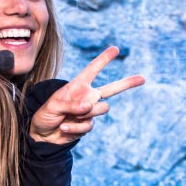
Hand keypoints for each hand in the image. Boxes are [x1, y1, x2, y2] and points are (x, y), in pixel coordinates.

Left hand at [30, 46, 144, 144]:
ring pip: (101, 108)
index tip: (115, 49)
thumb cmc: (45, 115)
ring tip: (69, 116)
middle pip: (111, 89)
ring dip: (85, 113)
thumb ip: (71, 104)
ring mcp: (89, 111)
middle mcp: (87, 96)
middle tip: (143, 78)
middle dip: (127, 83)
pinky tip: (64, 127)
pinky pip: (89, 125)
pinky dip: (75, 128)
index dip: (104, 59)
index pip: (93, 70)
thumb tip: (89, 105)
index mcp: (78, 85)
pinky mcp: (88, 125)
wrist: (43, 135)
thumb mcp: (53, 106)